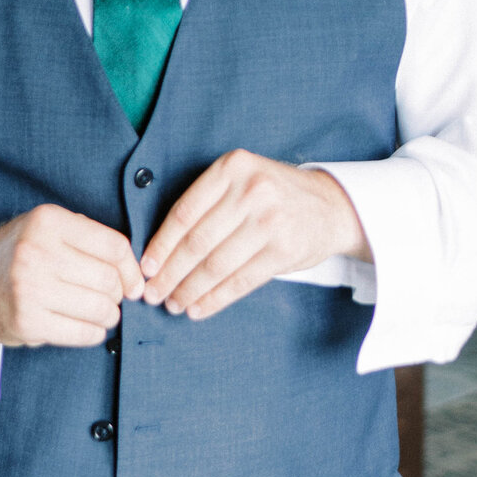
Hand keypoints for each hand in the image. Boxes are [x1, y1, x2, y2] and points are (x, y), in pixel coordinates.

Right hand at [0, 205, 144, 347]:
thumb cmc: (21, 255)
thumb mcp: (48, 229)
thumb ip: (90, 238)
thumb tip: (137, 273)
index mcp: (48, 222)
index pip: (114, 246)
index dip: (132, 269)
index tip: (134, 283)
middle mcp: (37, 252)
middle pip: (109, 280)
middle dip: (118, 294)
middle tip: (110, 298)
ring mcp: (30, 288)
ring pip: (101, 309)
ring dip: (109, 316)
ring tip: (101, 313)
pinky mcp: (27, 322)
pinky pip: (83, 333)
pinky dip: (94, 333)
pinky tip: (87, 326)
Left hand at [140, 150, 370, 320]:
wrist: (331, 205)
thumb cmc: (273, 196)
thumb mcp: (241, 180)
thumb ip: (207, 203)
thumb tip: (161, 251)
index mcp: (232, 167)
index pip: (185, 212)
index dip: (160, 244)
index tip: (144, 267)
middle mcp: (251, 190)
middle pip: (197, 241)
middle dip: (169, 273)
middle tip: (152, 293)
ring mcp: (270, 220)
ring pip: (216, 265)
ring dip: (189, 290)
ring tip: (174, 304)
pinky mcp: (284, 250)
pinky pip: (240, 281)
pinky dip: (216, 299)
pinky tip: (199, 308)